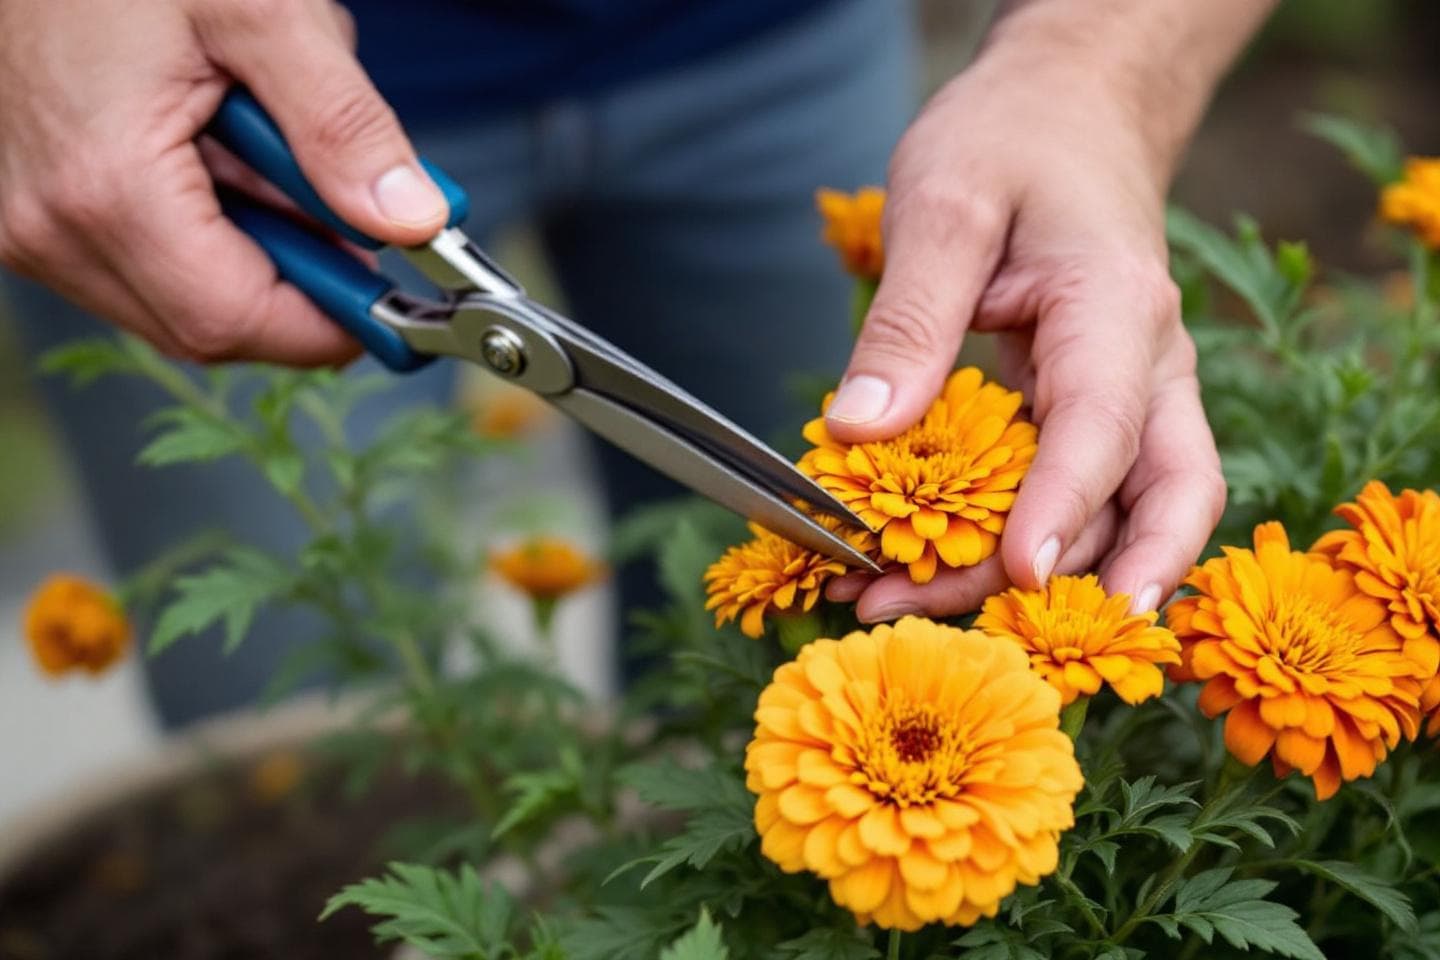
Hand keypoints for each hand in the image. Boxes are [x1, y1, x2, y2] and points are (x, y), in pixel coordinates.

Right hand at [0, 0, 447, 364]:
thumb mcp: (262, 13)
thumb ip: (343, 124)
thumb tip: (412, 220)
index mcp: (105, 186)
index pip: (236, 320)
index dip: (329, 324)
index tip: (394, 298)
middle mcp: (53, 227)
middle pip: (213, 324)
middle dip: (299, 281)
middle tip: (346, 207)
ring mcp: (38, 226)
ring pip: (183, 300)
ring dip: (258, 251)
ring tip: (273, 150)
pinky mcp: (41, 215)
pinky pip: (148, 265)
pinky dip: (211, 231)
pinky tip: (228, 155)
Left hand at [824, 7, 1235, 620]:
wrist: (1071, 114)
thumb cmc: (1010, 143)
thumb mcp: (942, 204)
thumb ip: (909, 318)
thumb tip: (858, 433)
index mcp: (1115, 309)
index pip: (1104, 427)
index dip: (1062, 509)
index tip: (1014, 575)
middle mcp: (1149, 368)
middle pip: (1152, 503)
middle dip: (1062, 582)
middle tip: (947, 626)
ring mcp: (1136, 398)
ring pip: (1126, 518)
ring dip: (1032, 582)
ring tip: (909, 607)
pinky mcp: (1101, 415)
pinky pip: (1087, 501)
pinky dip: (1024, 548)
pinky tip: (938, 575)